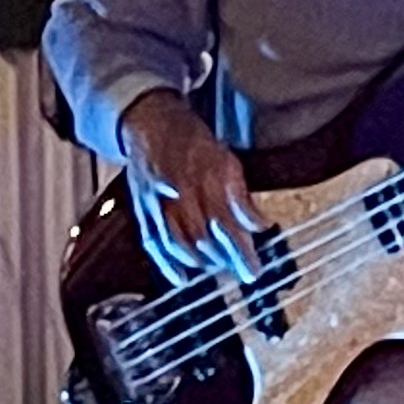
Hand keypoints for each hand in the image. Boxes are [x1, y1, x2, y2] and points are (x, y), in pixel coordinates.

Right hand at [118, 90, 268, 282]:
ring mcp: (157, 204)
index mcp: (204, 182)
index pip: (227, 225)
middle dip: (226, 261)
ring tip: (221, 271)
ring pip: (179, 243)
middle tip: (245, 273)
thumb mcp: (226, 160)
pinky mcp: (142, 210)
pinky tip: (181, 279)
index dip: (242, 251)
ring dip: (202, 263)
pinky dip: (166, 264)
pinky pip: (153, 242)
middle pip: (203, 239)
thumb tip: (261, 224)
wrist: (150, 125)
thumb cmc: (192, 142)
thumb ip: (241, 196)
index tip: (256, 269)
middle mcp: (179, 196)